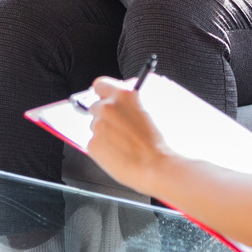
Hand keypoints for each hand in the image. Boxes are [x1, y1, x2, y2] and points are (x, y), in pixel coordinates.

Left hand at [87, 77, 171, 193]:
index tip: (104, 98)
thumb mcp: (149, 110)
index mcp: (123, 95)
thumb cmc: (158, 142)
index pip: (100, 84)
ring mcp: (98, 126)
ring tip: (122, 143)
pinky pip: (94, 143)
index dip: (102, 93)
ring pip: (94, 126)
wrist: (157, 166)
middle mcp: (108, 107)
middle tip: (117, 127)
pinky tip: (118, 153)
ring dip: (104, 133)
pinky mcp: (93, 144)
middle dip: (103, 116)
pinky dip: (102, 148)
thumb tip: (122, 99)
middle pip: (95, 107)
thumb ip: (130, 101)